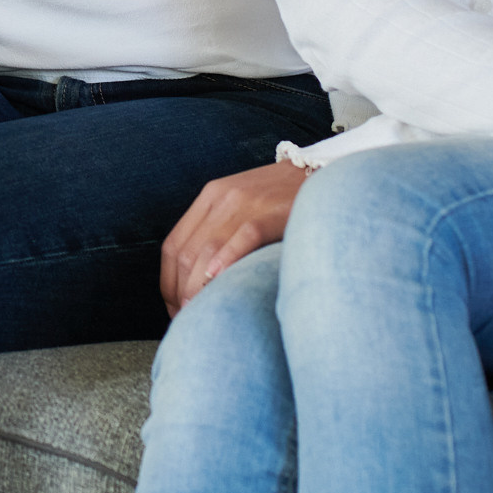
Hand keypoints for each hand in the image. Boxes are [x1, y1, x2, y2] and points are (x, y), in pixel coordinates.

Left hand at [159, 162, 308, 314]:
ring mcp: (247, 202)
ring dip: (198, 286)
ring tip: (200, 313)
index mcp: (210, 197)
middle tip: (188, 320)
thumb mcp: (243, 207)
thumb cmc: (283, 199)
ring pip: (208, 249)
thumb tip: (200, 283)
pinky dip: (229, 258)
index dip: (168, 284)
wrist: (324, 171)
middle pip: (186, 253)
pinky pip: (246, 235)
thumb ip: (220, 234)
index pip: (173, 247)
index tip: (176, 309)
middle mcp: (222, 198)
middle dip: (181, 293)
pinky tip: (220, 280)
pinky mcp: (274, 210)